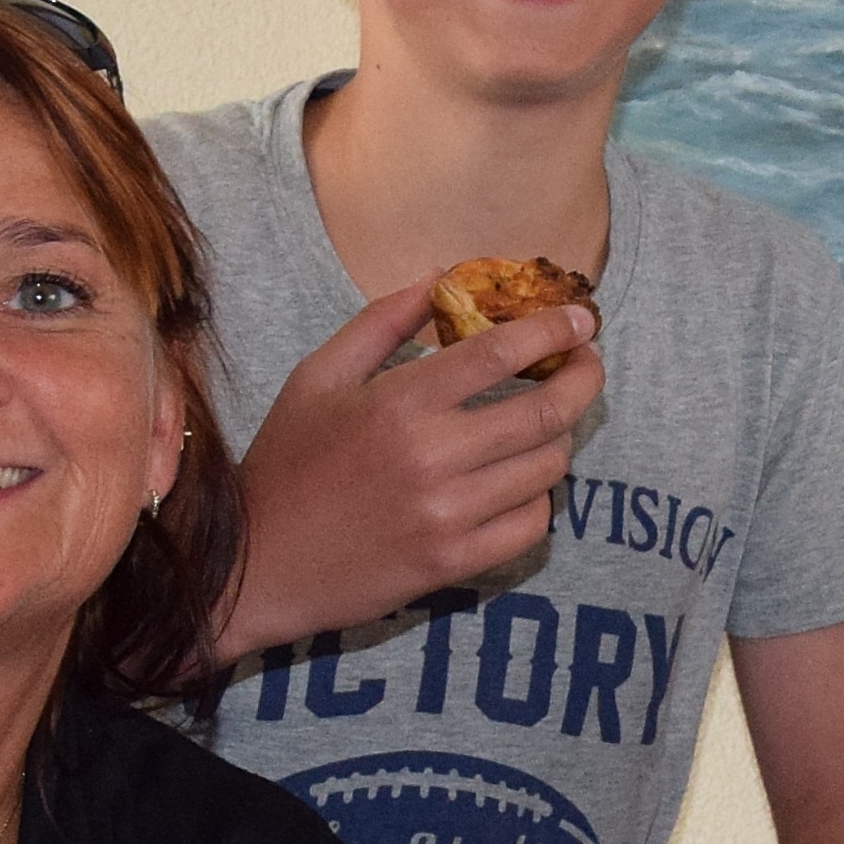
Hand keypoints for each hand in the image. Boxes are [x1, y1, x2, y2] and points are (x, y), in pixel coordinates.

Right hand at [213, 282, 603, 658]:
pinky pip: (531, 526)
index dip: (554, 329)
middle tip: (587, 364)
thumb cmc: (286, 463)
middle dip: (583, 379)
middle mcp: (432, 456)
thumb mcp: (317, 377)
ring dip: (558, 439)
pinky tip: (521, 484)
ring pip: (546, 468)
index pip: (501, 353)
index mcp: (398, 401)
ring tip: (545, 424)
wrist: (255, 564)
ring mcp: (447, 514)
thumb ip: (381, 323)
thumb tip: (440, 279)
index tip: (580, 318)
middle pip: (544, 411)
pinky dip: (539, 499)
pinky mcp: (453, 563)